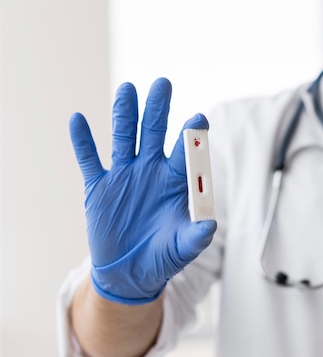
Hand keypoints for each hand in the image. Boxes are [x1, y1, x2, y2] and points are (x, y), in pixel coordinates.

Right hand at [70, 78, 216, 304]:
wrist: (131, 272)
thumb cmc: (163, 256)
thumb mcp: (182, 249)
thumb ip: (196, 236)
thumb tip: (211, 224)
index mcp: (175, 182)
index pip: (185, 152)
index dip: (191, 136)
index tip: (198, 118)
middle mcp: (150, 171)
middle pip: (154, 133)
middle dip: (158, 110)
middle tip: (163, 84)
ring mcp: (124, 176)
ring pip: (124, 138)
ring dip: (125, 114)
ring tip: (127, 89)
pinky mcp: (99, 187)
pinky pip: (89, 160)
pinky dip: (83, 141)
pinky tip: (78, 120)